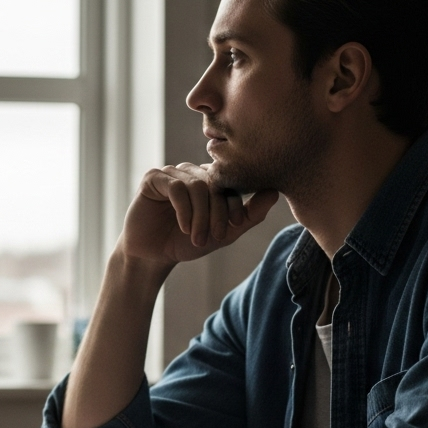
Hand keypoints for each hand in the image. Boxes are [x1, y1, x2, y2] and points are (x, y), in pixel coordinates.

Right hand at [118, 163, 278, 267]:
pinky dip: (183, 210)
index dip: (235, 204)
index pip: (231, 182)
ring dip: (200, 216)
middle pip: (214, 184)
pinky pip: (175, 187)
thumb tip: (275, 192)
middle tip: (214, 237)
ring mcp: (172, 172)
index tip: (234, 226)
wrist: (153, 255)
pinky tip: (183, 227)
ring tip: (197, 238)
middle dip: (217, 213)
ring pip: (197, 186)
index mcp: (210, 180)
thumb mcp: (224, 232)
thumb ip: (250, 214)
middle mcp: (192, 172)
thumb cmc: (186, 242)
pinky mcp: (153, 178)